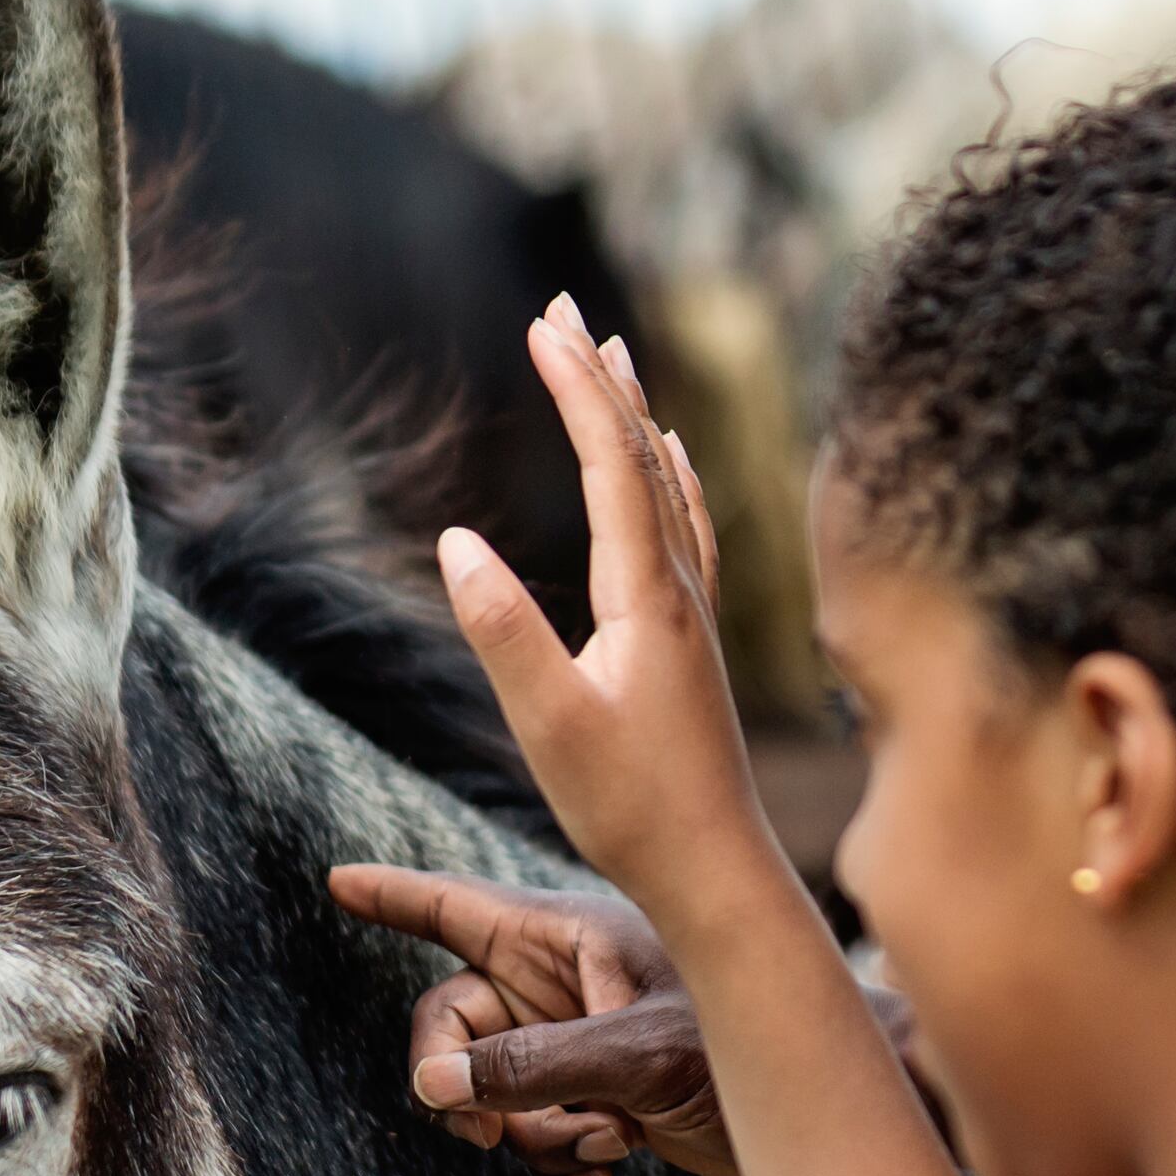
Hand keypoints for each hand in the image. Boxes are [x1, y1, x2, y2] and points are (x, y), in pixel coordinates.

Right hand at [325, 866, 736, 1175]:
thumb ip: (533, 1067)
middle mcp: (563, 983)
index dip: (394, 898)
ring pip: (491, 1092)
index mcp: (567, 938)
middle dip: (469, 1088)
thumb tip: (435, 1086)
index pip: (457, 908)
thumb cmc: (749, 1049)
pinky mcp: (597, 1094)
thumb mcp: (637, 1055)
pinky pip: (532, 1131)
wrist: (818, 1111)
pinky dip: (557, 1161)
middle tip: (490, 1136)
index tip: (336, 882)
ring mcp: (576, 1040)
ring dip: (532, 1137)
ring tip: (609, 1144)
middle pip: (453, 1026)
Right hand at [436, 299, 794, 932]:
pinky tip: (673, 463)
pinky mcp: (695, 642)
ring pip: (667, 484)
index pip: (611, 463)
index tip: (543, 320)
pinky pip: (688, 528)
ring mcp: (695, 614)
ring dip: (634, 414)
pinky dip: (671, 475)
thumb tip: (458, 542)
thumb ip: (503, 631)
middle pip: (643, 454)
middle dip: (599, 376)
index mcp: (646, 595)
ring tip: (613, 355)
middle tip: (563, 304)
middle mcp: (682, 589)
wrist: (718, 870)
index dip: (575, 389)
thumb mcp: (550, 723)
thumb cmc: (632, 808)